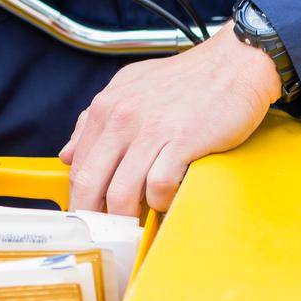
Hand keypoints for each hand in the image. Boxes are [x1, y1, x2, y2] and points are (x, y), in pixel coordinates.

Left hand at [58, 28, 280, 214]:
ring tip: (140, 223)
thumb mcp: (130, 88)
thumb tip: (67, 155)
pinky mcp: (183, 141)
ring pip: (121, 194)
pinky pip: (159, 188)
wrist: (233, 64)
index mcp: (107, 106)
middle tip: (107, 237)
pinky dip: (162, 203)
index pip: (77, 167)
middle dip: (95, 219)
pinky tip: (170, 197)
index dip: (79, 200)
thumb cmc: (185, 80)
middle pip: (90, 185)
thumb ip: (95, 120)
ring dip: (129, 218)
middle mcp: (122, 117)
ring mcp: (152, 129)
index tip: (88, 219)